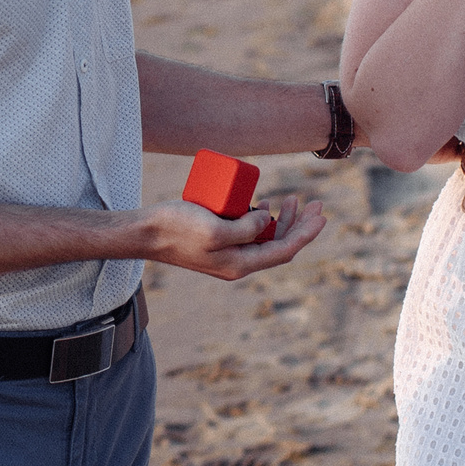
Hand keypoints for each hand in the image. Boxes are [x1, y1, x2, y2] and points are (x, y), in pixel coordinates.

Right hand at [139, 194, 326, 280]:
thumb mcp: (215, 229)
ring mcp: (227, 254)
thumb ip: (245, 229)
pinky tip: (264, 205)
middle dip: (299, 225)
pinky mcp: (218, 242)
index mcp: (240, 264)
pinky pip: (249, 234)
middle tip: (313, 203)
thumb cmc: (176, 228)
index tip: (320, 214)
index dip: (306, 234)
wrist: (144, 232)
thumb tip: (267, 219)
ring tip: (292, 200)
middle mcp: (237, 263)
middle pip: (278, 246)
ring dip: (283, 221)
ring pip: (265, 240)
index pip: (284, 251)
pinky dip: (262, 220)